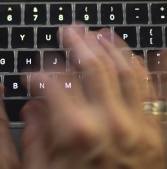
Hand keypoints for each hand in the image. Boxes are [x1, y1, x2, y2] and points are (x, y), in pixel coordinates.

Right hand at [21, 25, 164, 168]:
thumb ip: (34, 136)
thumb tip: (33, 108)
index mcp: (74, 132)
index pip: (52, 84)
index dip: (38, 75)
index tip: (31, 76)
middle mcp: (108, 122)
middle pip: (91, 67)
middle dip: (77, 44)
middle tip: (68, 31)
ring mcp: (137, 125)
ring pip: (124, 70)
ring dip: (109, 47)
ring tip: (98, 33)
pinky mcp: (154, 133)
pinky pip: (150, 89)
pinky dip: (142, 67)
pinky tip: (132, 54)